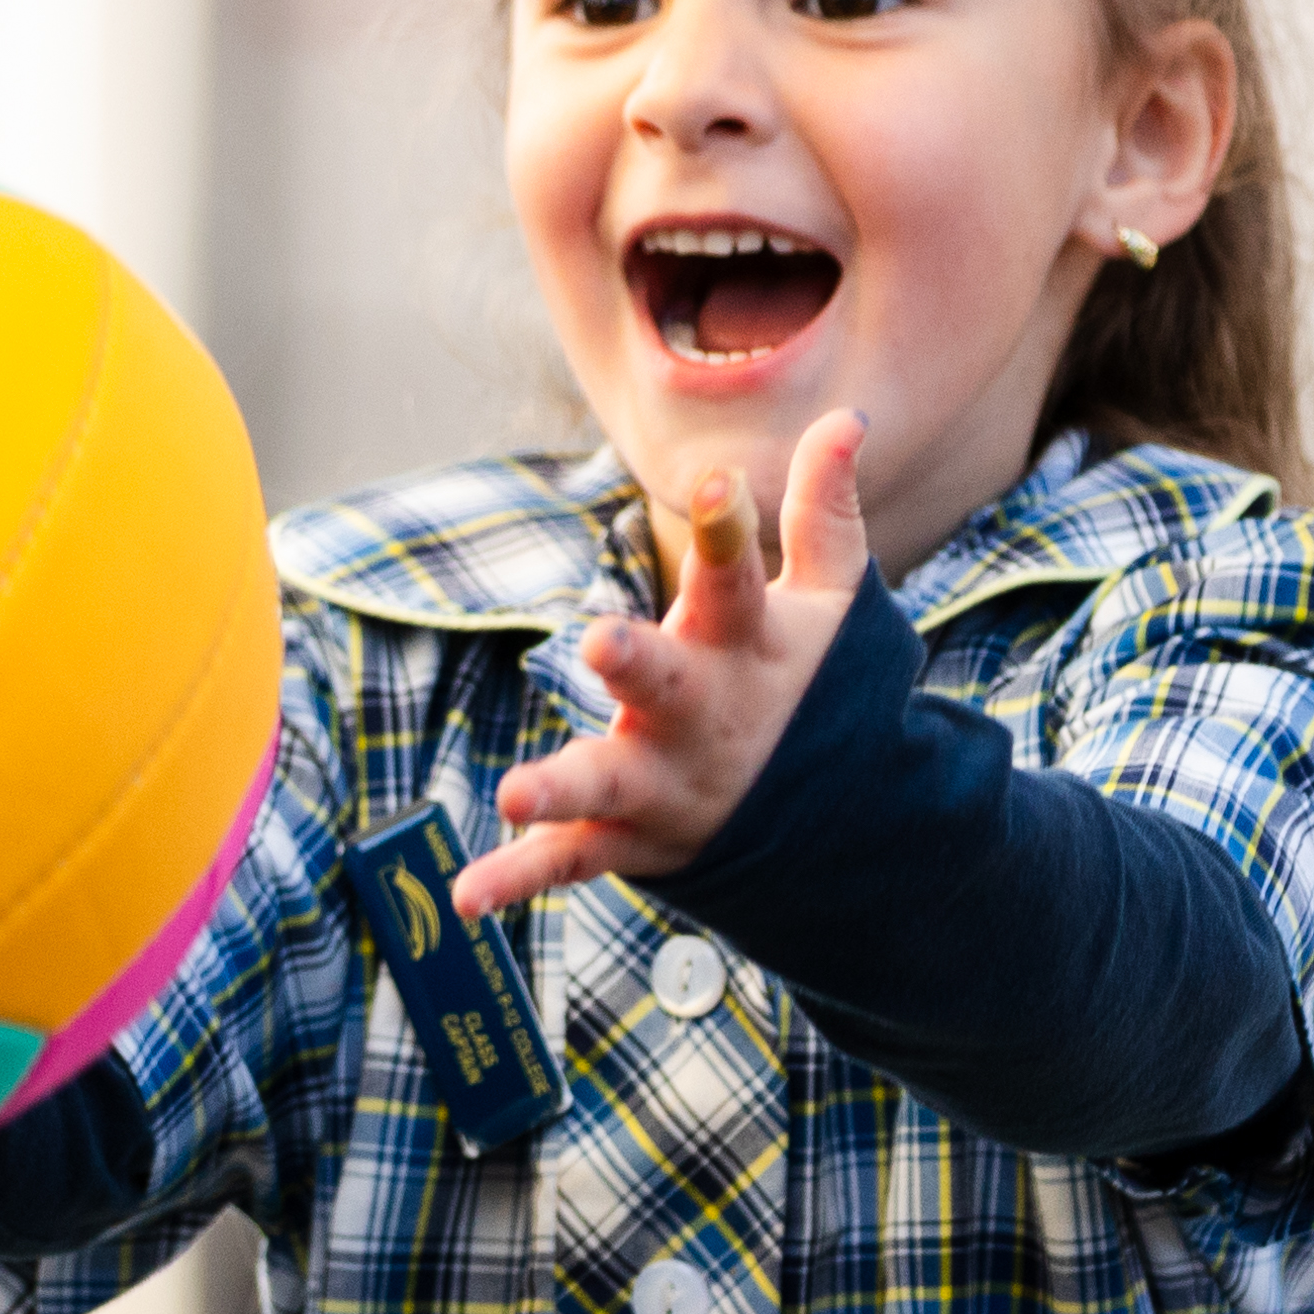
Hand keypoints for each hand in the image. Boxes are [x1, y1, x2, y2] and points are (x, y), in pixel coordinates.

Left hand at [454, 413, 867, 915]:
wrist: (844, 827)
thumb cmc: (818, 689)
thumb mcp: (833, 604)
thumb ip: (823, 514)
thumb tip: (848, 418)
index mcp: (749, 647)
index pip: (739, 578)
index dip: (729, 529)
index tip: (718, 481)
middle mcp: (706, 714)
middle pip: (669, 680)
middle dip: (635, 659)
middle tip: (599, 639)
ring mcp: (669, 782)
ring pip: (609, 782)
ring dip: (561, 788)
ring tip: (513, 793)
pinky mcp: (637, 838)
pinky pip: (573, 861)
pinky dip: (519, 879)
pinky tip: (466, 896)